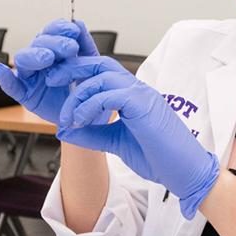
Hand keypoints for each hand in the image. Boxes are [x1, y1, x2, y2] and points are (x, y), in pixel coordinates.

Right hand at [0, 19, 98, 124]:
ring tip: (47, 58)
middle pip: (38, 43)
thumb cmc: (85, 86)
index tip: (73, 30)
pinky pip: (11, 86)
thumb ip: (86, 44)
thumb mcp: (91, 64)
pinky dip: (5, 78)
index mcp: (54, 49)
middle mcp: (40, 60)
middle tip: (70, 48)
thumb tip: (78, 22)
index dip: (59, 28)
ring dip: (34, 55)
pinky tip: (2, 70)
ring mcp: (30, 76)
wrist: (87, 112)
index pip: (51, 32)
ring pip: (23, 59)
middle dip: (54, 43)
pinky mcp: (25, 94)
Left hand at [48, 56, 219, 219]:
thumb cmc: (159, 157)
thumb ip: (92, 133)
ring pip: (101, 76)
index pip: (101, 72)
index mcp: (132, 95)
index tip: (56, 86)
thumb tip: (64, 130)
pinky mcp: (144, 105)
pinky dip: (90, 105)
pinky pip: (110, 94)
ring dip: (77, 94)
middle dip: (70, 69)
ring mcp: (142, 94)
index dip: (77, 74)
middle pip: (98, 64)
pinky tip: (80, 120)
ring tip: (67, 116)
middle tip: (50, 82)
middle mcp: (137, 89)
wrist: (185, 172)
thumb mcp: (115, 143)